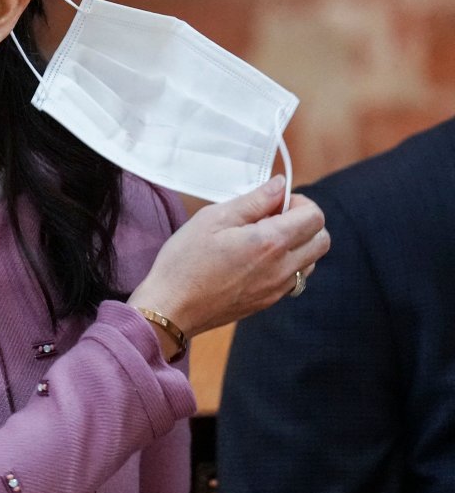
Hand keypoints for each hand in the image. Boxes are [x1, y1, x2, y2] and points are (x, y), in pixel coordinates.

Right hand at [128, 175, 329, 339]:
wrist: (171, 307)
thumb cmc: (185, 260)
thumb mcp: (213, 218)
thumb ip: (253, 200)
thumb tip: (280, 185)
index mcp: (270, 242)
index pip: (314, 216)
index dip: (299, 202)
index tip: (274, 203)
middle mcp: (282, 267)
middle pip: (322, 239)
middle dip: (305, 222)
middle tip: (272, 218)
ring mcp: (277, 289)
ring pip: (311, 261)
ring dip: (298, 245)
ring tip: (262, 240)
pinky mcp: (268, 302)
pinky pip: (294, 279)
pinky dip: (286, 264)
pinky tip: (256, 260)